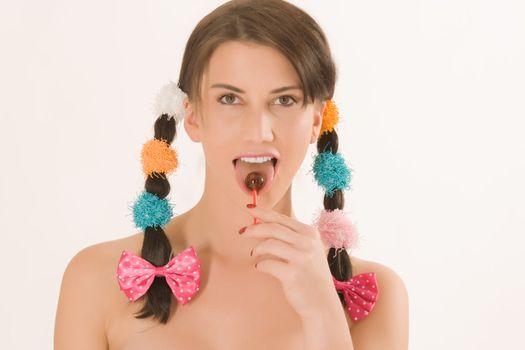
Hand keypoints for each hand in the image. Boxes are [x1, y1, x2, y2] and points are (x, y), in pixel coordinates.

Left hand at [240, 204, 338, 318]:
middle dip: (254, 228)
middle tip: (242, 232)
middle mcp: (307, 243)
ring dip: (257, 248)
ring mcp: (301, 258)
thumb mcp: (308, 250)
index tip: (249, 209)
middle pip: (273, 228)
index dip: (263, 213)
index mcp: (309, 233)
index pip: (282, 218)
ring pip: (269, 244)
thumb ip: (291, 236)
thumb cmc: (310, 275)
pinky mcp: (293, 274)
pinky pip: (267, 264)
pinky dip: (260, 265)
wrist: (322, 302)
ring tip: (254, 254)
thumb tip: (264, 224)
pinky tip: (260, 267)